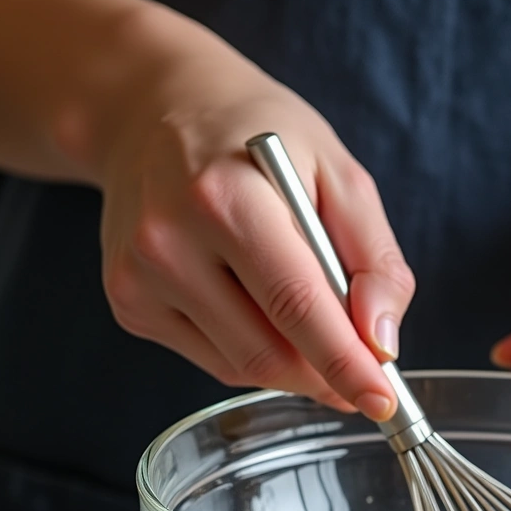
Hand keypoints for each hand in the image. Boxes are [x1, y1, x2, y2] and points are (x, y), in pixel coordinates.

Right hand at [98, 26, 412, 418]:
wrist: (153, 109)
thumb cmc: (257, 137)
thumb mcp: (338, 174)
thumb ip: (374, 259)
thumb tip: (381, 341)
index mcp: (227, 197)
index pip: (297, 305)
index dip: (345, 364)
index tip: (382, 402)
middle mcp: (168, 240)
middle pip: (267, 352)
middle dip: (325, 374)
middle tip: (360, 375)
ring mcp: (139, 277)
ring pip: (241, 367)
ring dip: (293, 366)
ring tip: (310, 324)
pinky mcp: (128, 303)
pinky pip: (213, 360)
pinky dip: (253, 352)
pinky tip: (257, 308)